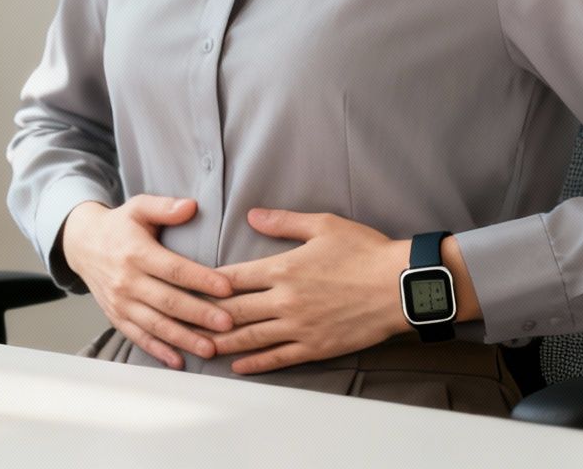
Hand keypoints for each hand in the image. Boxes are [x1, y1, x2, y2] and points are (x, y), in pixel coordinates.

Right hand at [60, 195, 235, 369]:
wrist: (81, 244)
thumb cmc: (118, 226)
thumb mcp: (138, 208)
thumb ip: (165, 207)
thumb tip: (191, 207)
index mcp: (136, 253)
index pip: (174, 269)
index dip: (201, 279)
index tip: (227, 287)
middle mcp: (127, 280)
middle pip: (168, 301)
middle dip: (200, 314)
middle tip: (228, 323)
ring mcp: (120, 302)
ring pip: (156, 324)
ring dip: (184, 338)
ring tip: (210, 348)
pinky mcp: (116, 316)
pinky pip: (138, 337)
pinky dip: (158, 351)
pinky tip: (178, 360)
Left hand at [202, 208, 408, 374]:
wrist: (400, 285)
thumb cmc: (365, 251)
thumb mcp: (323, 225)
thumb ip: (283, 222)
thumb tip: (251, 216)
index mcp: (283, 268)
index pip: (234, 277)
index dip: (207, 283)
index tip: (187, 285)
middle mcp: (285, 300)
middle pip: (234, 310)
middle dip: (205, 316)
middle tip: (182, 321)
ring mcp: (299, 326)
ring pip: (250, 337)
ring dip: (222, 342)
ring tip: (199, 346)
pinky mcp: (315, 346)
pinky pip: (278, 357)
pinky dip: (255, 363)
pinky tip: (237, 366)